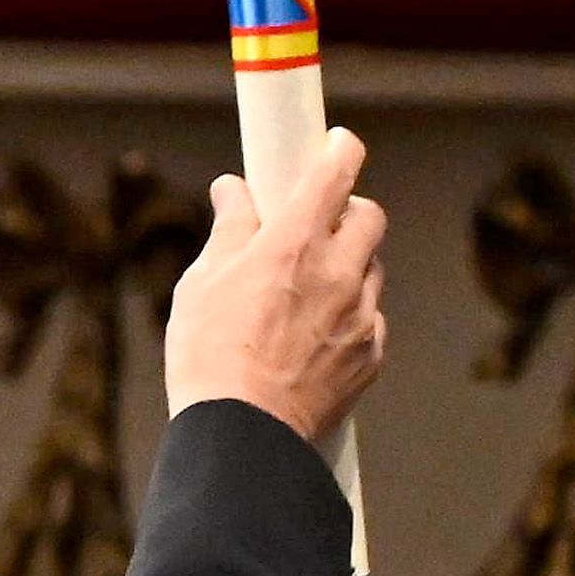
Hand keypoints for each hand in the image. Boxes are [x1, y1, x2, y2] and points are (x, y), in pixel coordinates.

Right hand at [159, 125, 386, 447]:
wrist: (242, 433)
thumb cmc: (210, 356)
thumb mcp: (203, 282)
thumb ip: (229, 229)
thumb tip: (234, 191)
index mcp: (294, 244)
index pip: (334, 173)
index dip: (340, 149)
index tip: (336, 142)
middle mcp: (338, 272)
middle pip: (369, 216)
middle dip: (348, 211)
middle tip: (318, 225)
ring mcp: (361, 315)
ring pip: (370, 270)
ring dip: (347, 267)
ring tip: (305, 293)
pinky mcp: (371, 355)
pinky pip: (371, 319)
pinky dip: (350, 317)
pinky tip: (312, 337)